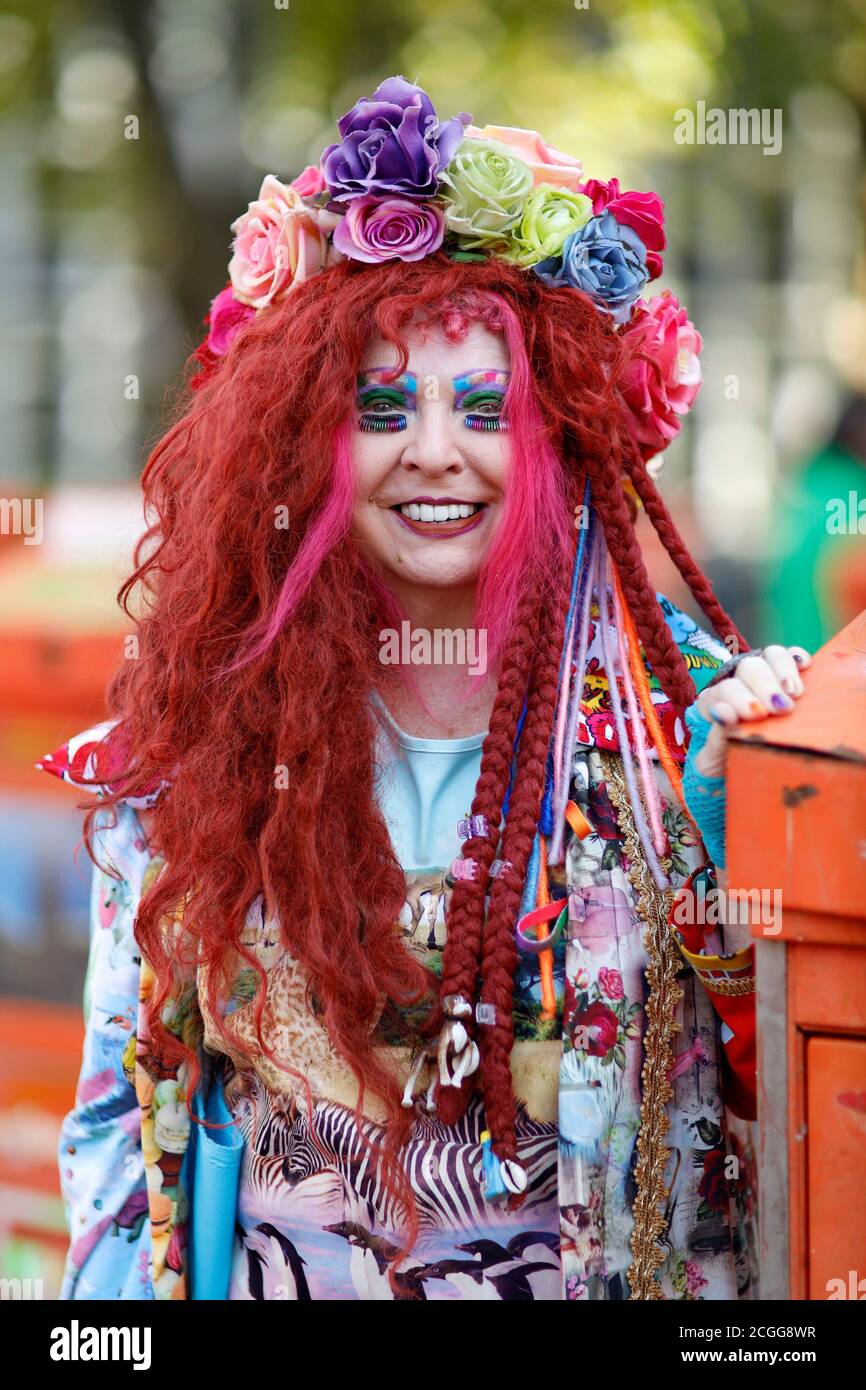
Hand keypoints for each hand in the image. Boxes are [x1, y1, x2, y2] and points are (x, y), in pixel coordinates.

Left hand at [692, 645, 810, 777]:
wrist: (741, 768)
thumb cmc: (725, 764)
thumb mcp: (716, 759)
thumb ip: (717, 739)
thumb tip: (723, 713)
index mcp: (712, 701)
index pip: (724, 690)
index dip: (739, 699)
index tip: (758, 714)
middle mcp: (736, 680)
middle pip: (749, 668)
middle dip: (766, 686)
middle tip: (782, 708)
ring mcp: (761, 673)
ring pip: (771, 655)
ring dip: (784, 671)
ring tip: (796, 693)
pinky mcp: (783, 673)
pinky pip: (790, 655)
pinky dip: (797, 657)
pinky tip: (804, 666)